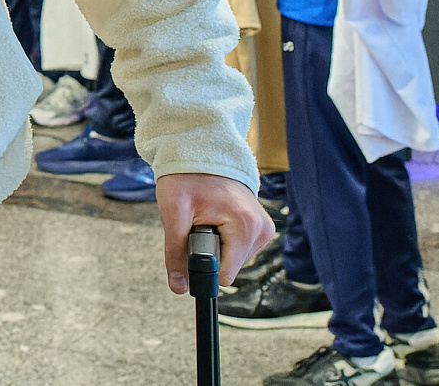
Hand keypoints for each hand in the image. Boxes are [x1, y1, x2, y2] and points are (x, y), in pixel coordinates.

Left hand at [156, 173, 273, 292]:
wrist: (201, 151)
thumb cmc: (187, 176)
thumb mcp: (174, 212)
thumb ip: (176, 253)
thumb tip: (179, 287)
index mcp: (246, 227)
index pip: (224, 275)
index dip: (201, 267)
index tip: (190, 242)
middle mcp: (261, 230)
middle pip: (228, 268)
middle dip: (208, 252)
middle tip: (197, 220)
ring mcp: (264, 229)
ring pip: (232, 260)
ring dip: (214, 245)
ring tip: (206, 214)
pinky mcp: (260, 228)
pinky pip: (237, 249)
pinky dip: (222, 239)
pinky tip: (216, 217)